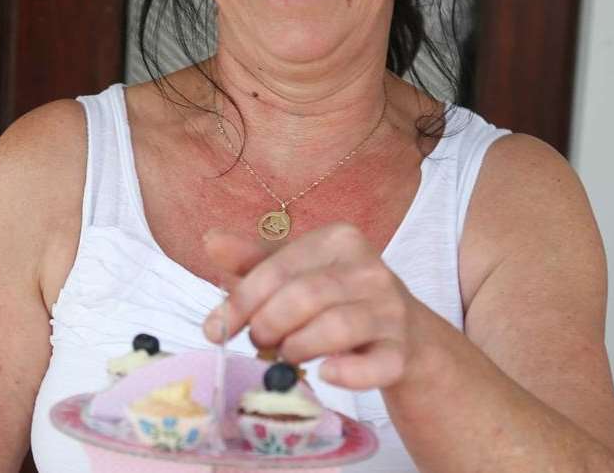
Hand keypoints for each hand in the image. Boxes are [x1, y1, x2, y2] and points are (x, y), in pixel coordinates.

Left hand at [202, 223, 420, 390]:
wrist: (403, 332)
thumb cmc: (336, 296)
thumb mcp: (295, 271)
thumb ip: (253, 260)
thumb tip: (210, 240)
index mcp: (340, 239)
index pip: (279, 267)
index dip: (241, 301)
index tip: (215, 328)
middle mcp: (371, 269)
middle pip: (305, 296)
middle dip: (268, 325)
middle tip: (257, 343)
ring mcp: (391, 310)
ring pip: (337, 327)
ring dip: (297, 348)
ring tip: (284, 357)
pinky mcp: (402, 352)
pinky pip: (376, 365)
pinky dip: (348, 373)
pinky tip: (326, 374)